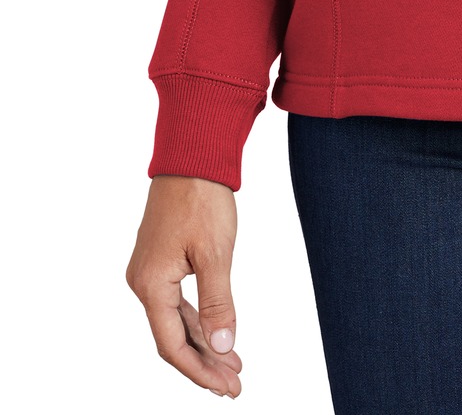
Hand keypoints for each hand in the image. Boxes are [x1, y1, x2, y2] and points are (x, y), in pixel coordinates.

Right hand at [126, 174, 243, 396]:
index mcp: (151, 285)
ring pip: (176, 321)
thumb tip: (223, 346)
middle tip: (234, 384)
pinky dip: (198, 320)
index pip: (172, 345)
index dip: (199, 371)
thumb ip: (218, 303)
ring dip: (204, 343)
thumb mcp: (216, 253)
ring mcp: (150, 272)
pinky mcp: (161, 261)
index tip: (226, 387)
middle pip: (173, 337)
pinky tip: (217, 332)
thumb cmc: (202, 199)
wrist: (191, 157)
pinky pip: (177, 302)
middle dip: (205, 363)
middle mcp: (144, 283)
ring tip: (232, 365)